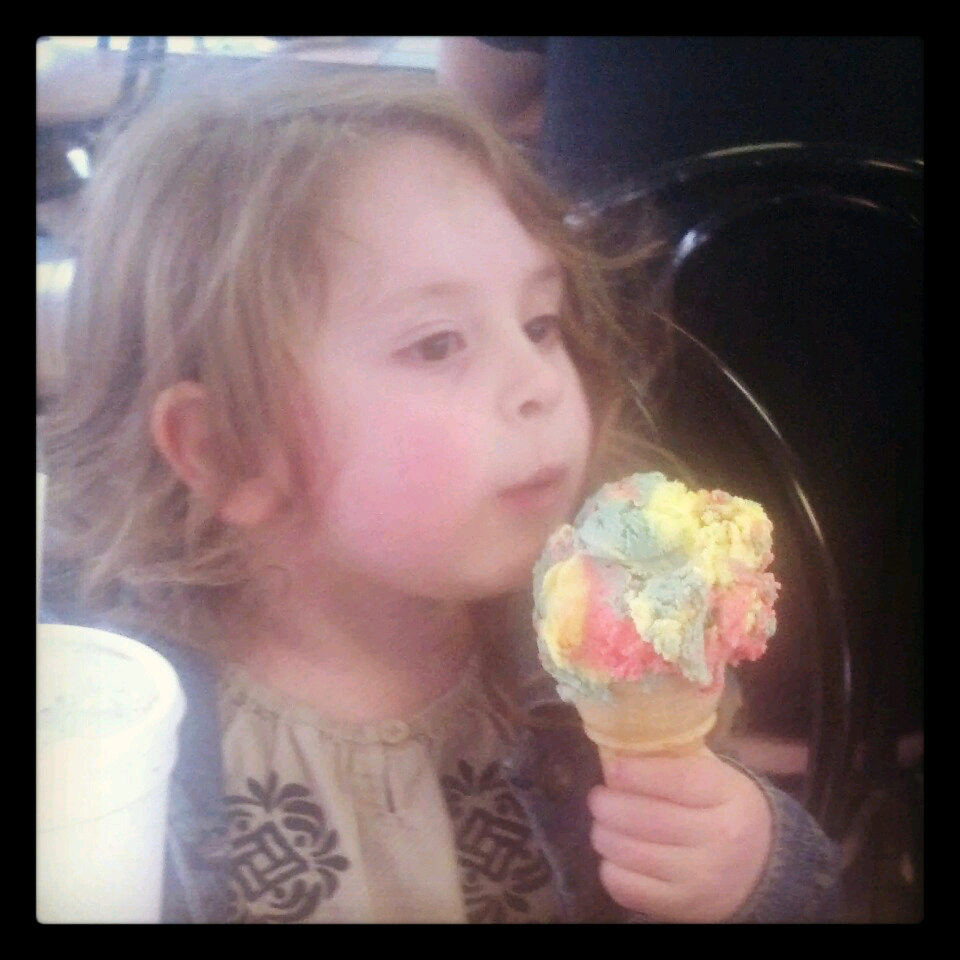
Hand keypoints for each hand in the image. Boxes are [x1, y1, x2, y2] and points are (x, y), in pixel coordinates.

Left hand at [587, 747, 772, 922]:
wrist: (763, 869)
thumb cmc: (726, 809)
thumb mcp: (716, 776)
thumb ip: (674, 759)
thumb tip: (620, 747)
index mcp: (727, 796)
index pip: (675, 780)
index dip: (636, 773)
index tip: (611, 769)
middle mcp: (719, 839)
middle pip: (646, 819)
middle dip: (608, 806)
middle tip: (597, 798)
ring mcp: (700, 878)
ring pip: (631, 854)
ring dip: (604, 835)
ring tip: (603, 824)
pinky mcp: (682, 908)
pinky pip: (628, 888)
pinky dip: (611, 869)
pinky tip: (616, 856)